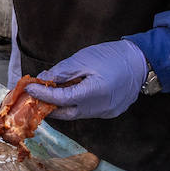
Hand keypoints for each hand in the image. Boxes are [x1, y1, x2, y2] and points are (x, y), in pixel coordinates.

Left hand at [23, 40, 148, 120]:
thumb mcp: (83, 59)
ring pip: (77, 113)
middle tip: (35, 96)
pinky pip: (88, 111)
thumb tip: (42, 80)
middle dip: (48, 106)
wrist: (141, 62)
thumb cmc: (111, 57)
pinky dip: (76, 104)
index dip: (42, 94)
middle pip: (66, 113)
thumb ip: (61, 71)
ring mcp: (107, 112)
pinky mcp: (111, 112)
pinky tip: (70, 93)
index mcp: (93, 93)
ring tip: (51, 93)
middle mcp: (100, 108)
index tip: (29, 87)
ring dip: (62, 105)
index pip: (60, 99)